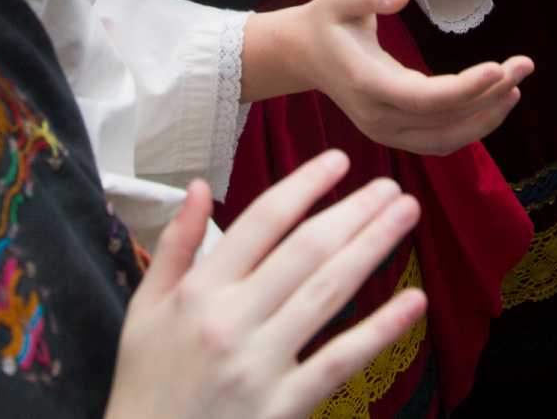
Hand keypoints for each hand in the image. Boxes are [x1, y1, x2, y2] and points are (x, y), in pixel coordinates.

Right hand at [105, 153, 423, 418]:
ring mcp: (261, 364)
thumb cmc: (146, 383)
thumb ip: (173, 245)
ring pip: (328, 293)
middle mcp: (232, 320)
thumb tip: (195, 185)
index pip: (262, 222)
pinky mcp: (284, 406)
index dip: (305, 186)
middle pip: (306, 251)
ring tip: (405, 215)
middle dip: (354, 212)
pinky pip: (340, 360)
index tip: (339, 161)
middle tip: (391, 185)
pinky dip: (380, 330)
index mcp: (199, 291)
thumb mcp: (143, 310)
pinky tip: (413, 301)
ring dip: (373, 248)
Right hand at [289, 0, 531, 155]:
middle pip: (444, 119)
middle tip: (523, 64)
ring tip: (518, 83)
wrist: (303, 55)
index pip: (424, 97)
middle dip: (489, 95)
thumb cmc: (328, 20)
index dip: (465, 88)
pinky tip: (498, 101)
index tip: (500, 67)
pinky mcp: (395, 135)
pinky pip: (441, 141)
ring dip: (488, 115)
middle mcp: (377, 117)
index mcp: (366, 83)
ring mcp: (385, 132)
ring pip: (447, 139)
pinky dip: (473, 126)